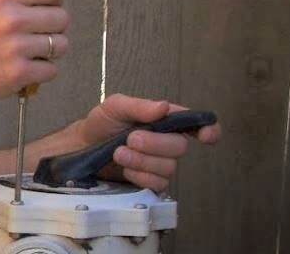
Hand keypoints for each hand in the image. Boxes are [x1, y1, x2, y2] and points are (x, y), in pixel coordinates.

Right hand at [0, 0, 69, 100]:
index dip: (54, 0)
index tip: (41, 10)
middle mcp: (11, 18)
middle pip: (62, 18)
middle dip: (54, 29)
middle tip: (34, 35)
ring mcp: (15, 47)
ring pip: (61, 45)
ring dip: (51, 51)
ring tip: (30, 52)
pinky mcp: (18, 73)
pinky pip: (52, 70)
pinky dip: (42, 71)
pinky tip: (25, 67)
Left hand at [78, 94, 220, 191]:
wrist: (81, 148)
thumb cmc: (102, 124)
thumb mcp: (116, 106)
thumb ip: (140, 106)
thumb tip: (164, 106)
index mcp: (164, 120)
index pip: (195, 124)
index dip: (208, 129)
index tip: (205, 135)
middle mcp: (166, 142)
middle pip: (180, 147)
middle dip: (154, 144)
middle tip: (130, 138)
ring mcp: (159, 164)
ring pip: (168, 167)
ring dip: (142, 160)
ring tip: (119, 152)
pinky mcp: (150, 182)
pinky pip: (157, 184)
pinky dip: (140, 175)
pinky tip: (125, 168)